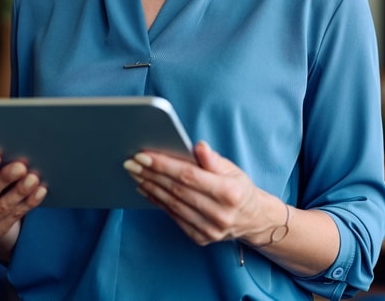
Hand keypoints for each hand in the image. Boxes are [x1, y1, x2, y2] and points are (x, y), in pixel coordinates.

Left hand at [125, 140, 284, 246]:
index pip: (189, 176)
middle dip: (151, 174)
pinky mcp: (200, 238)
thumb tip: (198, 146)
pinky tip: (146, 189)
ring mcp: (209, 229)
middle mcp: (219, 214)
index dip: (164, 165)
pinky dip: (157, 201)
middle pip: (177, 190)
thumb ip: (213, 159)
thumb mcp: (233, 169)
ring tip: (135, 173)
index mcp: (229, 192)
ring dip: (150, 187)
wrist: (252, 219)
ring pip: (172, 205)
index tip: (143, 155)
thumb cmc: (239, 189)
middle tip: (131, 162)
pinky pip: (173, 217)